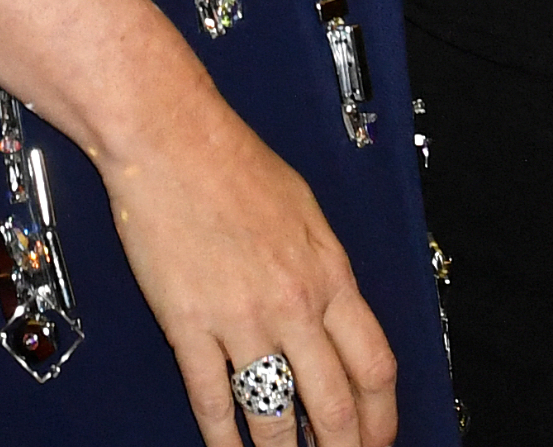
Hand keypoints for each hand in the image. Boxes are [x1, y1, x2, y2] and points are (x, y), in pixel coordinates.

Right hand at [94, 91, 399, 446]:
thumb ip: (323, 268)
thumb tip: (334, 316)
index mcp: (329, 273)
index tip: (379, 439)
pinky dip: (223, 438)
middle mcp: (294, 303)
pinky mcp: (190, 325)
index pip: (375, 365)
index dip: (383, 417)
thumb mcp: (305, 209)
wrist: (169, 136)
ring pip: (275, 414)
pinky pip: (212, 399)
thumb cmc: (231, 161)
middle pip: (335, 405)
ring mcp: (242, 318)